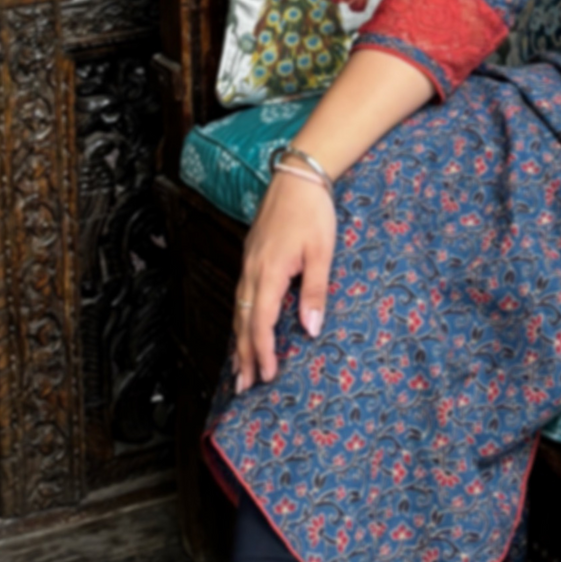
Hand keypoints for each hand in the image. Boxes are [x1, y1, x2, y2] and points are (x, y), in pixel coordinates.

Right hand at [233, 168, 335, 391]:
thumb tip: (310, 329)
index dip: (262, 352)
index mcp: (269, 272)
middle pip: (243, 321)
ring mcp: (248, 262)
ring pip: (239, 309)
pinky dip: (240, 318)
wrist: (297, 175)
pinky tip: (244, 326)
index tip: (265, 376)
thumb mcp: (322, 253)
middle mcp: (252, 270)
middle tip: (243, 386)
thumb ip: (315, 292)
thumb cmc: (313, 211)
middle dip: (243, 355)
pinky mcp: (250, 255)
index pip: (262, 323)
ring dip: (238, 340)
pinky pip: (241, 295)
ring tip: (239, 367)